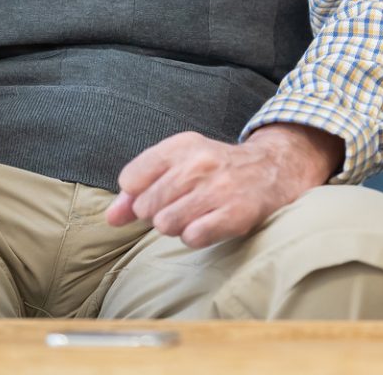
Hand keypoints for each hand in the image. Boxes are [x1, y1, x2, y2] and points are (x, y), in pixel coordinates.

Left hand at [106, 125, 343, 248]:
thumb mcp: (178, 165)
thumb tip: (110, 218)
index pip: (131, 178)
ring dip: (176, 226)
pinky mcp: (235, 213)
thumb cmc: (215, 170)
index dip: (137, 195)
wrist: (272, 171)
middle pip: (146, 206)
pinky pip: (192, 237)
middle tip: (181, 205)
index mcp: (181, 145)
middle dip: (157, 213)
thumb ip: (138, 190)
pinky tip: (209, 223)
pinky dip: (195, 236)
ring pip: (165, 224)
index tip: (156, 192)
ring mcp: (218, 188)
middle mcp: (199, 163)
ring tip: (195, 214)